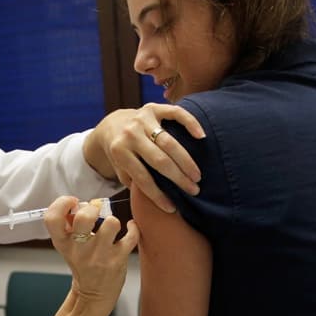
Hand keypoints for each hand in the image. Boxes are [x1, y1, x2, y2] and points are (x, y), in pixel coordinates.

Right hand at [44, 196, 138, 309]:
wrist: (94, 294)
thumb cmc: (83, 264)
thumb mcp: (68, 247)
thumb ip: (69, 225)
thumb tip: (80, 203)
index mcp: (63, 243)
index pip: (52, 218)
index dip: (62, 203)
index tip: (73, 202)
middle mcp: (80, 249)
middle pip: (84, 217)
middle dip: (92, 208)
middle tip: (95, 212)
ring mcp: (100, 255)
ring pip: (111, 223)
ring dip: (113, 220)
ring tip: (111, 226)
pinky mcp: (118, 259)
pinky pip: (131, 235)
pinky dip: (133, 228)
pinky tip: (130, 228)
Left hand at [84, 103, 204, 212]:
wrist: (113, 125)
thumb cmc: (122, 154)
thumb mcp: (120, 169)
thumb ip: (134, 181)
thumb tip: (158, 198)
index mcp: (119, 151)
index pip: (142, 178)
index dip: (157, 195)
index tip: (171, 208)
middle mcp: (130, 134)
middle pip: (159, 161)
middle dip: (178, 178)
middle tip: (194, 190)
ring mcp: (141, 119)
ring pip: (169, 142)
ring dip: (186, 161)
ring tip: (197, 175)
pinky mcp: (153, 107)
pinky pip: (176, 113)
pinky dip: (191, 123)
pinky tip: (202, 137)